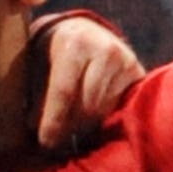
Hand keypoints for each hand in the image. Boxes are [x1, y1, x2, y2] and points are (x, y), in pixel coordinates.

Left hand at [36, 14, 143, 154]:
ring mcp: (126, 61)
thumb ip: (38, 90)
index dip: (54, 120)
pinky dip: (103, 117)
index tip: (46, 142)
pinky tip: (91, 120)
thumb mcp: (40, 61)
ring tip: (72, 128)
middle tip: (57, 140)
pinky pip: (119, 108)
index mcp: (75, 43)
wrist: (85, 29)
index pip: (64, 91)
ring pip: (103, 110)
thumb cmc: (55, 49)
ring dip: (86, 124)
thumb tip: (33, 127)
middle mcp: (105, 50)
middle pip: (87, 105)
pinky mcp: (138, 73)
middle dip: (70, 126)